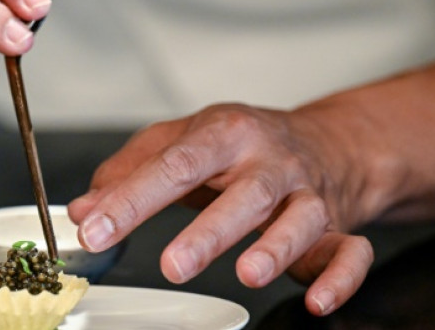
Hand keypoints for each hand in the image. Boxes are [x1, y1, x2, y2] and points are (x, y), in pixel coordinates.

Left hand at [67, 103, 374, 315]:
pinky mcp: (337, 227)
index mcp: (225, 135)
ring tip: (249, 273)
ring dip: (277, 247)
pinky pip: (350, 252)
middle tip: (174, 265)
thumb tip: (85, 208)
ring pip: (300, 220)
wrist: (324, 141)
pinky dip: (340, 278)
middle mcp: (270, 163)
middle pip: (244, 194)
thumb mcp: (181, 141)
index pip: (175, 164)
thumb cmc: (242, 143)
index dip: (134, 199)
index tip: (97, 228)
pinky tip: (315, 300)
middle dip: (209, 231)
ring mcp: (307, 195)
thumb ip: (130, 171)